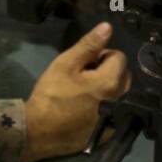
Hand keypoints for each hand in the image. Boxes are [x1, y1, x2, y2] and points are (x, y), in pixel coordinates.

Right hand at [22, 21, 129, 161]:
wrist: (37, 132)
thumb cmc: (51, 95)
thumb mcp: (66, 64)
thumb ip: (89, 45)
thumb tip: (108, 27)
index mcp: (110, 82)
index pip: (119, 57)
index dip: (102, 55)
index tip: (85, 63)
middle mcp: (119, 101)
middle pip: (123, 76)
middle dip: (109, 71)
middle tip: (85, 76)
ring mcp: (115, 120)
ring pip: (121, 94)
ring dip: (109, 88)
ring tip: (86, 92)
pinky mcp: (108, 133)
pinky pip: (115, 112)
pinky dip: (106, 107)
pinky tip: (88, 109)